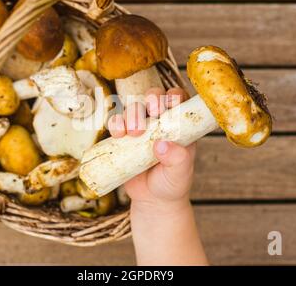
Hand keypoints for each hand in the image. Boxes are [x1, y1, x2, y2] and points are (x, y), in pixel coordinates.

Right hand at [108, 87, 194, 211]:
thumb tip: (162, 145)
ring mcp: (141, 128)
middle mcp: (160, 121)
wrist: (153, 200)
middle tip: (151, 111)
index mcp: (179, 125)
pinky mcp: (124, 137)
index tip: (169, 104)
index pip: (179, 100)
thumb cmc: (172, 183)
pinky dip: (115, 123)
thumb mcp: (180, 173)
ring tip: (132, 133)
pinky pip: (116, 122)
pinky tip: (118, 134)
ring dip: (131, 113)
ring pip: (134, 107)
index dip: (173, 95)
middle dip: (151, 99)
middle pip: (154, 97)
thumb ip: (177, 159)